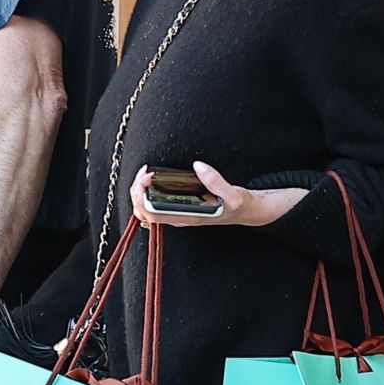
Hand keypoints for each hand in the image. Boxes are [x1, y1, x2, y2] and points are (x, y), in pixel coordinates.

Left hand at [130, 163, 309, 228]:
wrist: (246, 212)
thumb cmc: (238, 205)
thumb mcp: (233, 194)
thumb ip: (216, 181)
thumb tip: (198, 166)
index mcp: (188, 217)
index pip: (153, 213)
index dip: (143, 194)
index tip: (148, 176)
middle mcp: (179, 218)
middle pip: (143, 212)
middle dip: (137, 191)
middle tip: (145, 171)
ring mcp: (178, 214)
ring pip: (146, 209)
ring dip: (140, 191)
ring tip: (146, 173)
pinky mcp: (180, 208)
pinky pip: (155, 204)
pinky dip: (148, 192)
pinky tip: (152, 178)